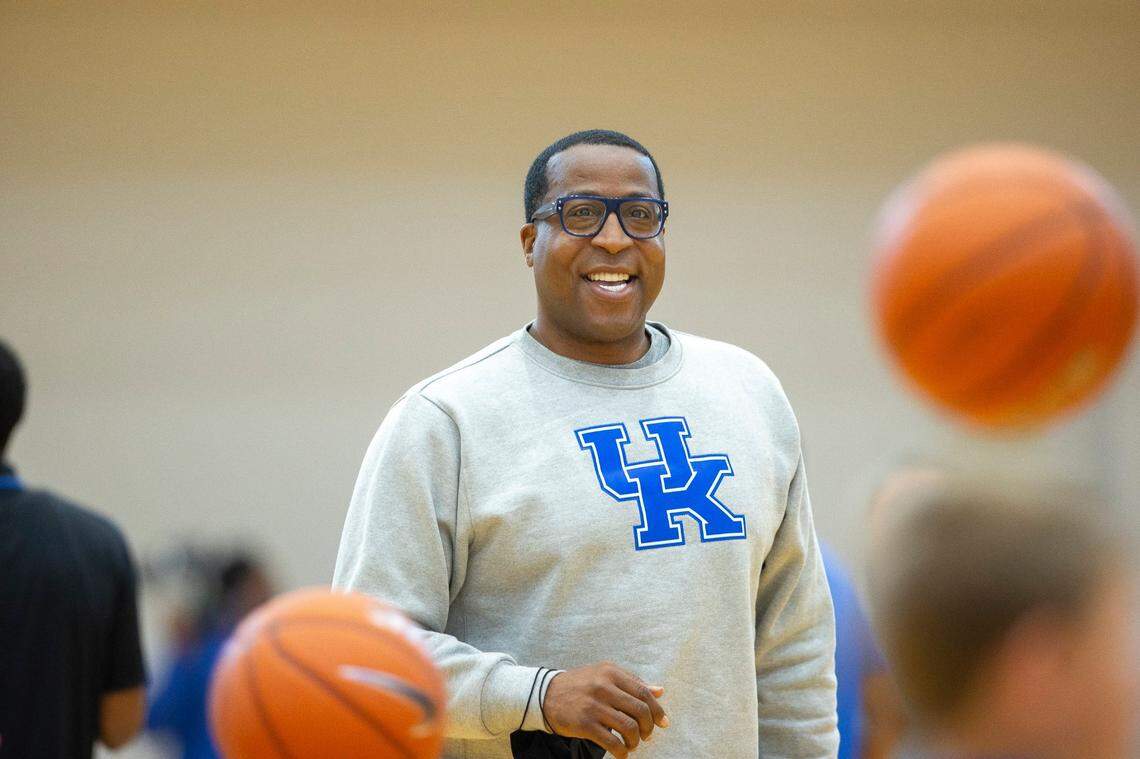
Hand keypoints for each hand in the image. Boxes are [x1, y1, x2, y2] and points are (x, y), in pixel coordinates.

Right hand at [542, 662, 667, 757]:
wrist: (545, 694)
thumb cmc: (580, 685)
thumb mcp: (605, 676)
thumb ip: (632, 682)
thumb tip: (660, 691)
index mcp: (611, 672)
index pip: (644, 693)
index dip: (657, 711)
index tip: (663, 723)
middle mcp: (604, 686)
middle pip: (640, 710)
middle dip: (648, 727)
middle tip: (646, 735)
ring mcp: (594, 705)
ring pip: (629, 727)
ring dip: (635, 741)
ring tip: (631, 744)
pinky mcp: (584, 723)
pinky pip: (612, 742)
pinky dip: (622, 752)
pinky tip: (621, 753)